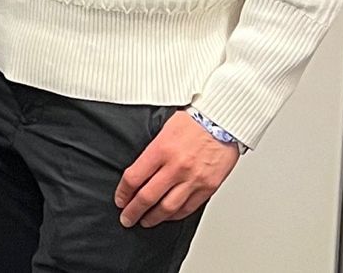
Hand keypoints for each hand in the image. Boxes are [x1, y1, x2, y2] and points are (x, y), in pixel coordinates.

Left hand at [114, 112, 240, 226]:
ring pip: (168, 208)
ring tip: (145, 221)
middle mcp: (176, 167)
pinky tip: (167, 216)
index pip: (134, 178)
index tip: (120, 199)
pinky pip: (188, 207)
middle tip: (127, 218)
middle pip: (147, 197)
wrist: (223, 122)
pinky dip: (175, 215)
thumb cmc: (194, 121)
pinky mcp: (208, 187)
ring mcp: (193, 179)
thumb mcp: (163, 129)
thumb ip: (151, 152)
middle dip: (133, 211)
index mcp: (161, 150)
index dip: (123, 193)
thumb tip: (138, 172)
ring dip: (153, 218)